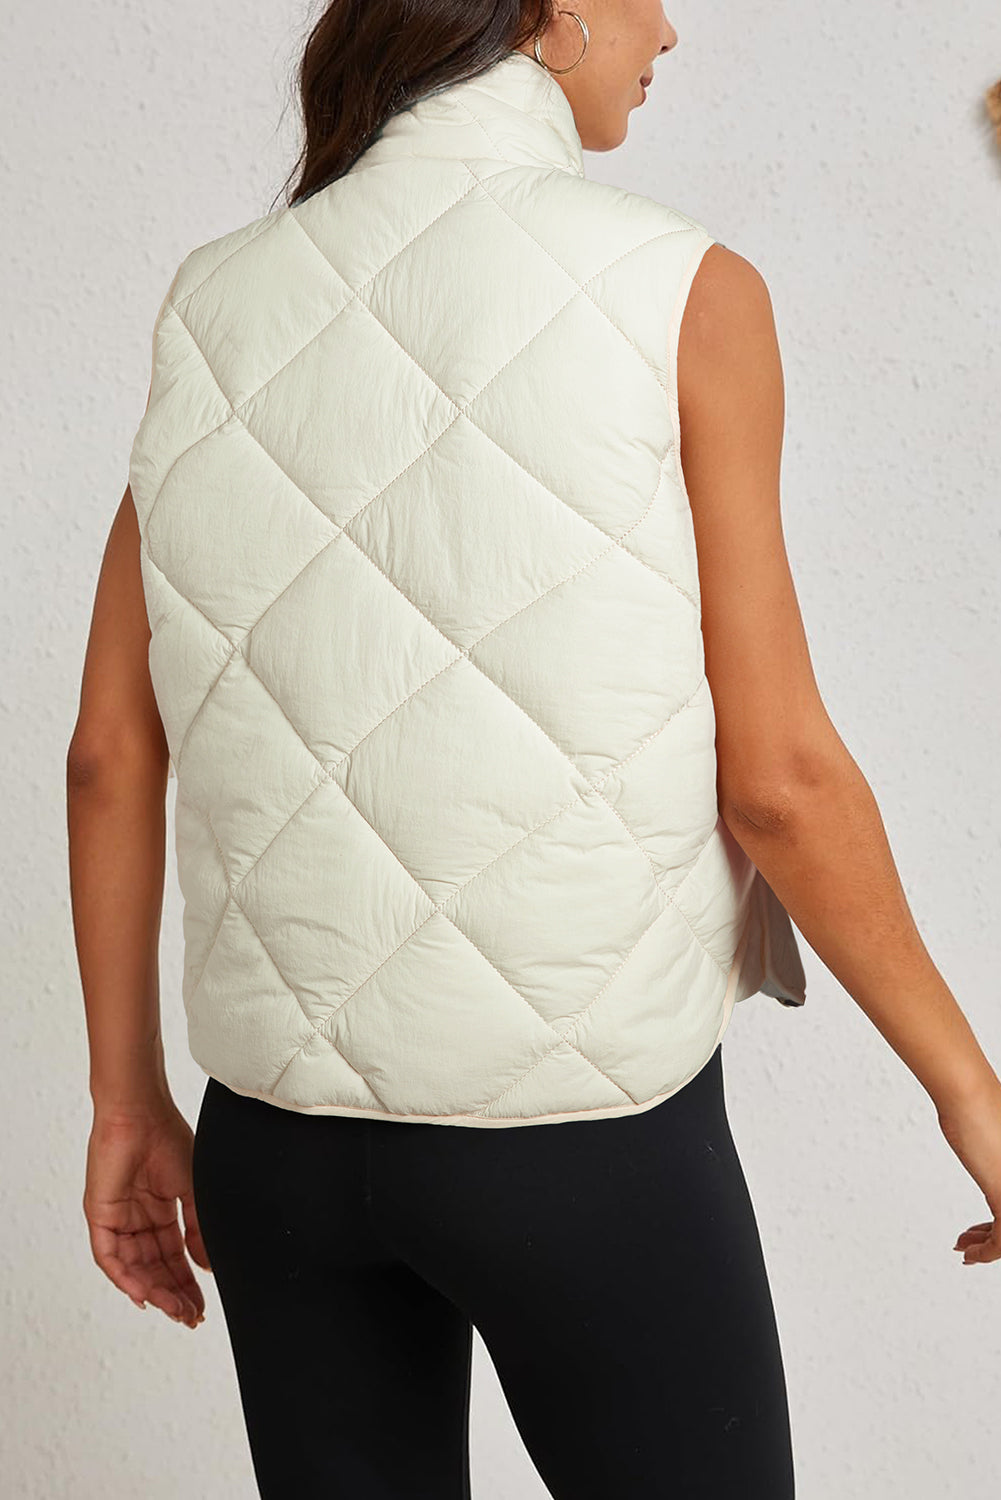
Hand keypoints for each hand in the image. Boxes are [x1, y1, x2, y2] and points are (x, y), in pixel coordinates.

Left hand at [84, 1099, 211, 1324]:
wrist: (142, 1114)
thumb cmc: (168, 1138)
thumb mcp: (193, 1191)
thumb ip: (198, 1229)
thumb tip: (207, 1266)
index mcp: (161, 1211)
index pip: (174, 1256)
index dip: (188, 1282)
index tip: (202, 1305)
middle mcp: (139, 1220)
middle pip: (155, 1268)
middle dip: (173, 1294)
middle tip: (191, 1316)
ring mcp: (119, 1220)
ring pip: (134, 1268)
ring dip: (154, 1291)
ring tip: (175, 1309)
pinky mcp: (101, 1217)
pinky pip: (110, 1257)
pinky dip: (125, 1278)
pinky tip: (145, 1294)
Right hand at [936, 1077, 1000, 1265]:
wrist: (967, 1096)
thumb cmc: (974, 1108)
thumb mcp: (992, 1140)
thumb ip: (996, 1157)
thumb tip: (990, 1160)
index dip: (997, 1228)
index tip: (979, 1231)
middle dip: (992, 1239)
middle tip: (970, 1243)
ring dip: (987, 1248)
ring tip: (966, 1249)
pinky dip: (986, 1252)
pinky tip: (969, 1252)